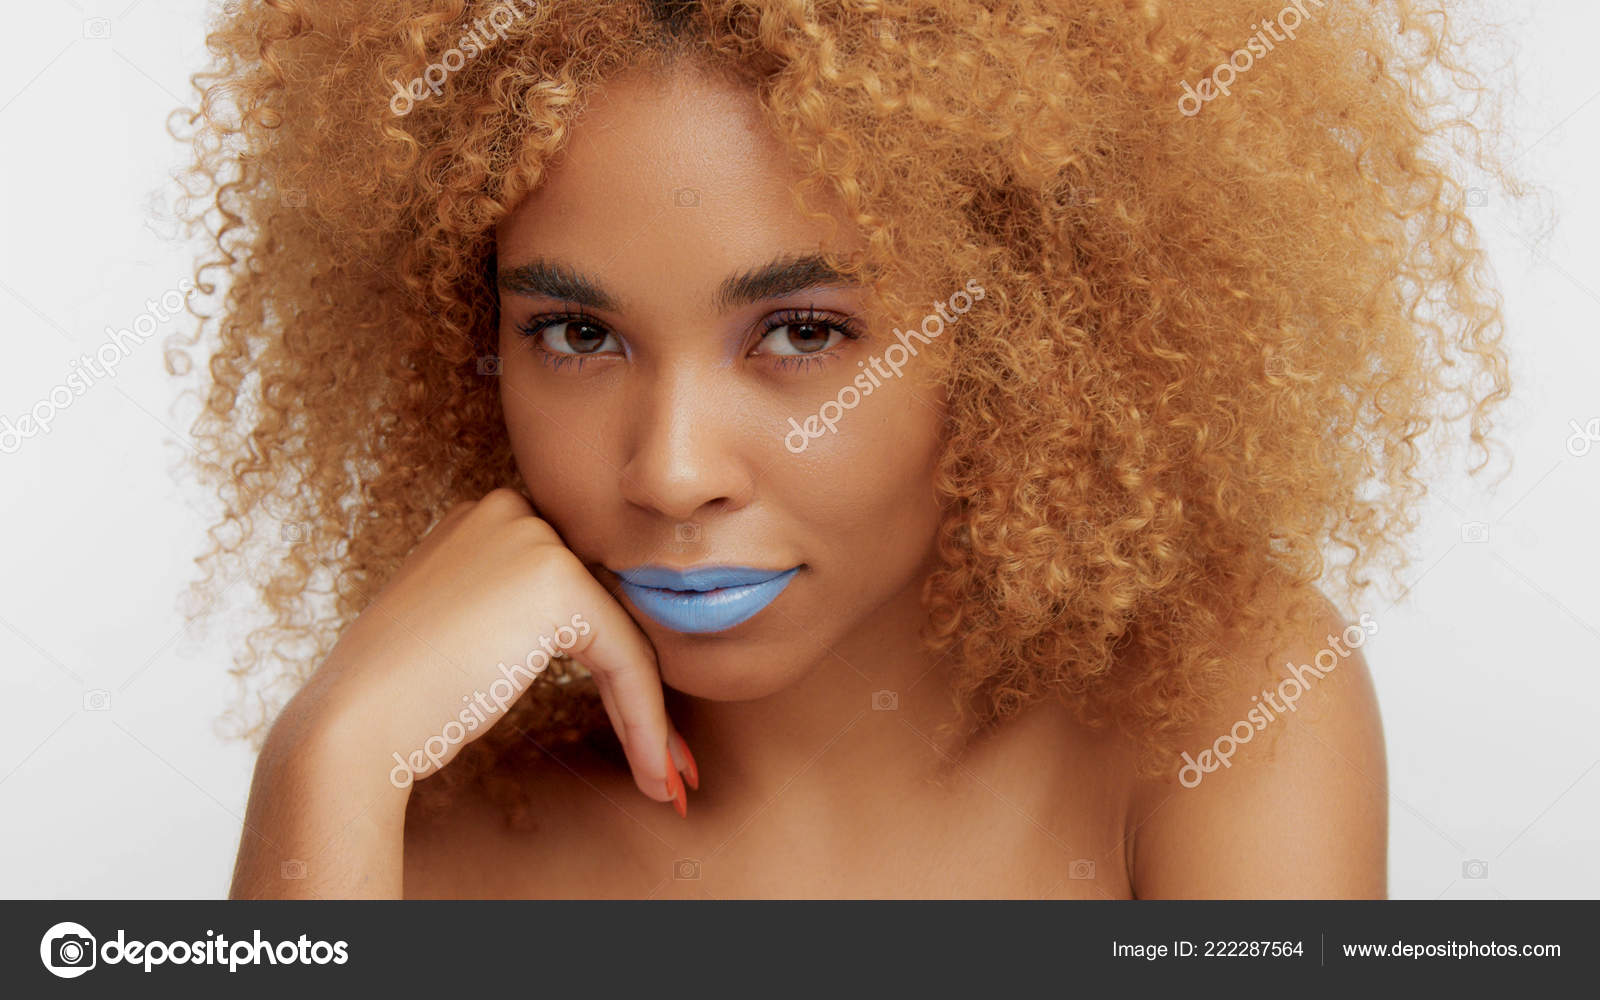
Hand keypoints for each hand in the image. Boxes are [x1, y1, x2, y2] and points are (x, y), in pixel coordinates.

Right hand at [284, 487, 692, 810]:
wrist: (354, 723)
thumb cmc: (402, 697)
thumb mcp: (467, 631)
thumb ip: (521, 616)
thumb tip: (604, 642)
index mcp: (484, 520)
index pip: (577, 591)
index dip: (614, 664)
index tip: (642, 730)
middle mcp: (510, 511)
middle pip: (607, 608)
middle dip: (641, 690)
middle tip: (672, 763)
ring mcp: (533, 538)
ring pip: (623, 636)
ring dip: (652, 717)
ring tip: (670, 780)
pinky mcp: (557, 581)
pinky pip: (627, 658)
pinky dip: (646, 722)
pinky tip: (658, 774)